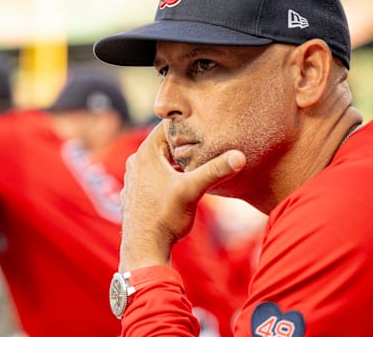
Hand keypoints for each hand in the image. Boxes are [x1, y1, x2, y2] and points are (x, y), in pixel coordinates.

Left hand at [118, 122, 244, 271]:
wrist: (143, 249)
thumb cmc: (164, 217)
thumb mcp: (192, 190)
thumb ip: (215, 171)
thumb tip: (239, 156)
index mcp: (146, 153)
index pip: (168, 126)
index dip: (188, 124)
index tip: (206, 123)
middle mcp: (136, 161)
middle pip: (164, 143)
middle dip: (185, 143)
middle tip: (207, 141)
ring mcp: (134, 177)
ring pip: (159, 160)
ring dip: (177, 160)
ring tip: (198, 161)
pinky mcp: (136, 192)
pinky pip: (154, 174)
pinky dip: (168, 174)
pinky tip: (182, 182)